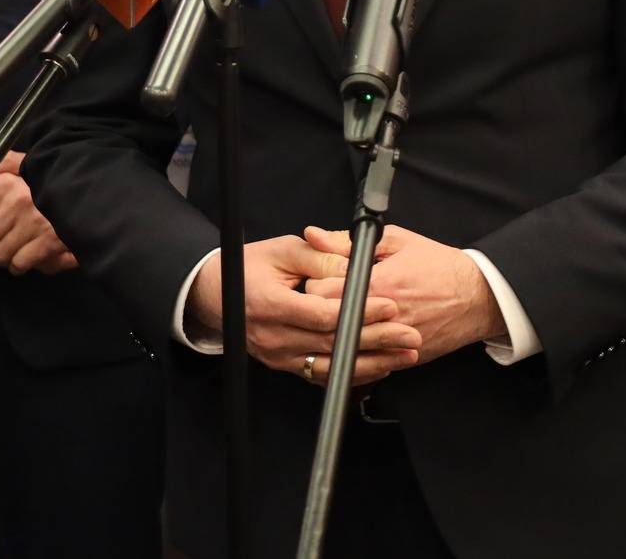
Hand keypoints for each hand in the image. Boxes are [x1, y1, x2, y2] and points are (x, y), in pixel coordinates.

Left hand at [0, 140, 76, 274]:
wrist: (79, 193)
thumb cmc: (33, 182)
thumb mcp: (6, 165)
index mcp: (4, 182)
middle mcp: (18, 199)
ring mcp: (36, 220)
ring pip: (0, 255)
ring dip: (3, 256)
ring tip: (10, 246)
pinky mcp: (51, 239)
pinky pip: (19, 263)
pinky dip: (19, 264)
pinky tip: (24, 254)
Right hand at [187, 235, 419, 386]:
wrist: (216, 294)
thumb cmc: (251, 266)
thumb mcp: (284, 250)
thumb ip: (320, 257)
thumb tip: (354, 267)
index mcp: (271, 306)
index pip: (323, 316)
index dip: (359, 313)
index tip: (389, 306)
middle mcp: (274, 338)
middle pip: (333, 344)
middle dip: (376, 341)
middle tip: (410, 336)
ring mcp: (278, 357)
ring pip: (330, 366)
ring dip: (371, 363)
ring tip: (403, 356)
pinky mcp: (284, 366)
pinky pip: (322, 375)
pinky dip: (351, 373)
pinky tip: (378, 367)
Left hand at [301, 225, 502, 366]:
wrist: (478, 297)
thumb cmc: (439, 266)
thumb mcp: (395, 241)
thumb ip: (348, 241)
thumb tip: (314, 236)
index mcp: (379, 283)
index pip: (321, 290)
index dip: (314, 283)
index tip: (321, 278)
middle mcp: (384, 316)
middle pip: (328, 320)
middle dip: (321, 307)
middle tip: (330, 296)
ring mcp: (393, 342)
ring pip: (345, 345)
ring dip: (339, 330)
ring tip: (345, 314)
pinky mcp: (402, 358)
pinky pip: (367, 362)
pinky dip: (359, 350)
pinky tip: (361, 335)